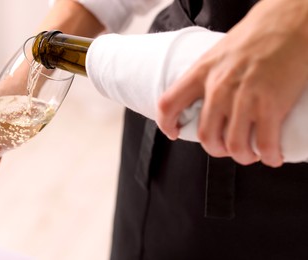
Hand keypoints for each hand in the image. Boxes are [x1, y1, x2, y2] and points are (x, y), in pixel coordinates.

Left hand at [157, 0, 307, 166]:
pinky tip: (271, 155)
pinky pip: (264, 144)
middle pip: (206, 135)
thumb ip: (209, 77)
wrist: (291, 21)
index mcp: (202, 73)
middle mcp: (219, 88)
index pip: (169, 104)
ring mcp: (244, 98)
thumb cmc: (257, 35)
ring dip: (242, 156)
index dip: (167, 124)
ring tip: (250, 153)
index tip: (174, 132)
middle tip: (226, 147)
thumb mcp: (219, 53)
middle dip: (216, 149)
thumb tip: (205, 101)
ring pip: (233, 146)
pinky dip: (268, 156)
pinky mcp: (271, 104)